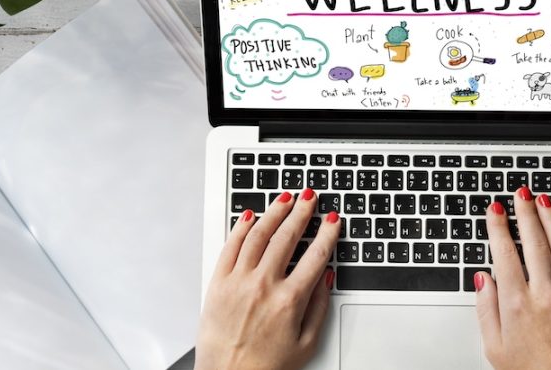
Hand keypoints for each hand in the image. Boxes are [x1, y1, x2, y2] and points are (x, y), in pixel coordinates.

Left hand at [196, 188, 339, 369]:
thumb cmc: (266, 365)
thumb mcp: (307, 341)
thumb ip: (320, 305)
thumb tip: (326, 275)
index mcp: (289, 300)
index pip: (315, 255)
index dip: (327, 233)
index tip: (333, 220)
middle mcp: (263, 286)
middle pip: (287, 237)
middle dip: (302, 212)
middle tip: (309, 198)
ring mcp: (238, 282)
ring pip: (258, 235)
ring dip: (274, 212)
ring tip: (285, 198)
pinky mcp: (218, 283)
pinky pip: (231, 246)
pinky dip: (241, 227)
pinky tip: (251, 216)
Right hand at [475, 187, 550, 369]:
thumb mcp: (494, 347)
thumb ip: (486, 309)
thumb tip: (483, 279)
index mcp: (516, 304)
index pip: (505, 252)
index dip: (498, 226)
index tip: (494, 209)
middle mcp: (545, 295)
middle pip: (535, 242)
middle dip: (525, 212)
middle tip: (521, 193)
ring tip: (545, 201)